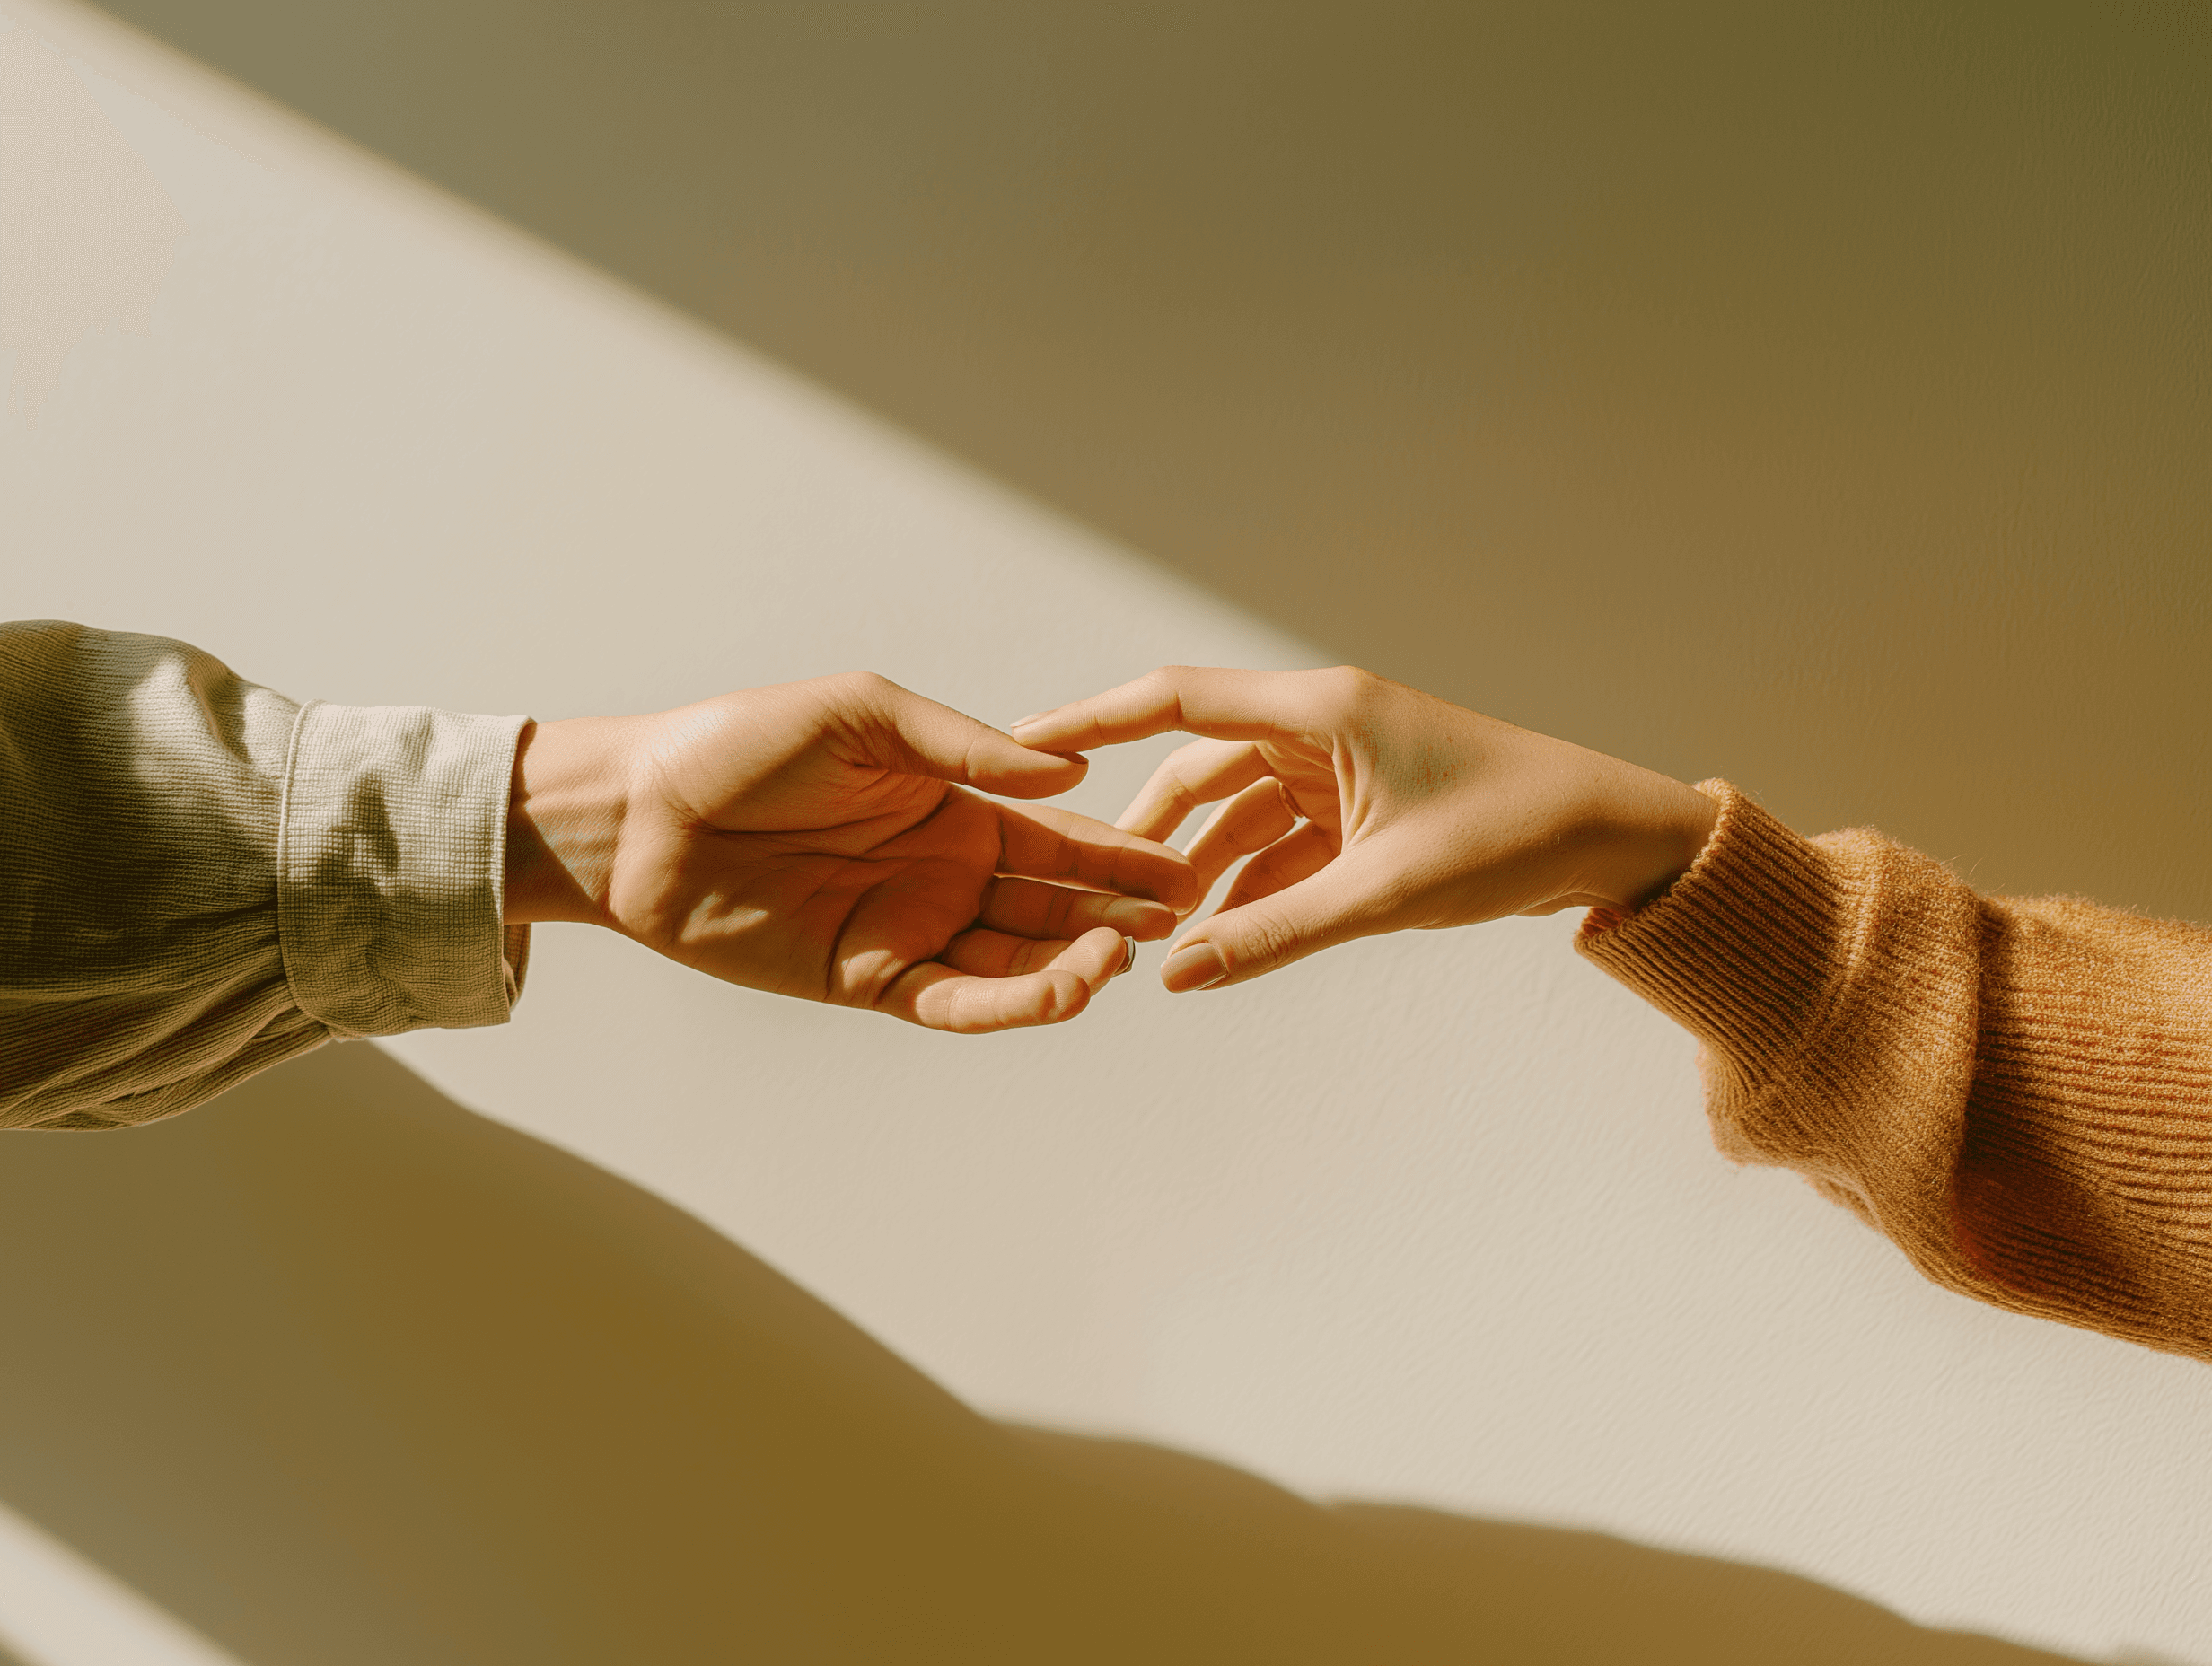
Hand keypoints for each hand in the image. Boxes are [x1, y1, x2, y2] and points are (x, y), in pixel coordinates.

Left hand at [504, 673, 1196, 1031]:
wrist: (639, 812)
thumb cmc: (741, 745)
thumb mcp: (866, 716)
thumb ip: (967, 749)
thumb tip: (1066, 780)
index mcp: (956, 807)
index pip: (1060, 838)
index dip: (1120, 856)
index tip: (1181, 868)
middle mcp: (945, 874)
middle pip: (1052, 905)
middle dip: (1114, 916)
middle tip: (1171, 920)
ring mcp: (909, 929)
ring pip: (1013, 960)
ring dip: (1069, 965)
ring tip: (1116, 963)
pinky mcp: (865, 978)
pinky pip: (951, 999)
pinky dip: (1005, 1002)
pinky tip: (1053, 996)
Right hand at [1010, 666, 1716, 992]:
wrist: (1616, 839)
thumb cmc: (1517, 834)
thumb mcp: (1384, 891)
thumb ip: (1273, 934)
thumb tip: (1175, 974)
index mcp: (1321, 709)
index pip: (1176, 701)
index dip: (1092, 719)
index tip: (1023, 741)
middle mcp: (1320, 725)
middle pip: (1198, 765)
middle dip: (1150, 832)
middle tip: (1096, 893)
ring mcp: (1340, 765)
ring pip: (1237, 811)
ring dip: (1202, 868)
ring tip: (1159, 933)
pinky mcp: (1362, 806)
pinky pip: (1281, 841)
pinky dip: (1251, 885)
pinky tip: (1221, 938)